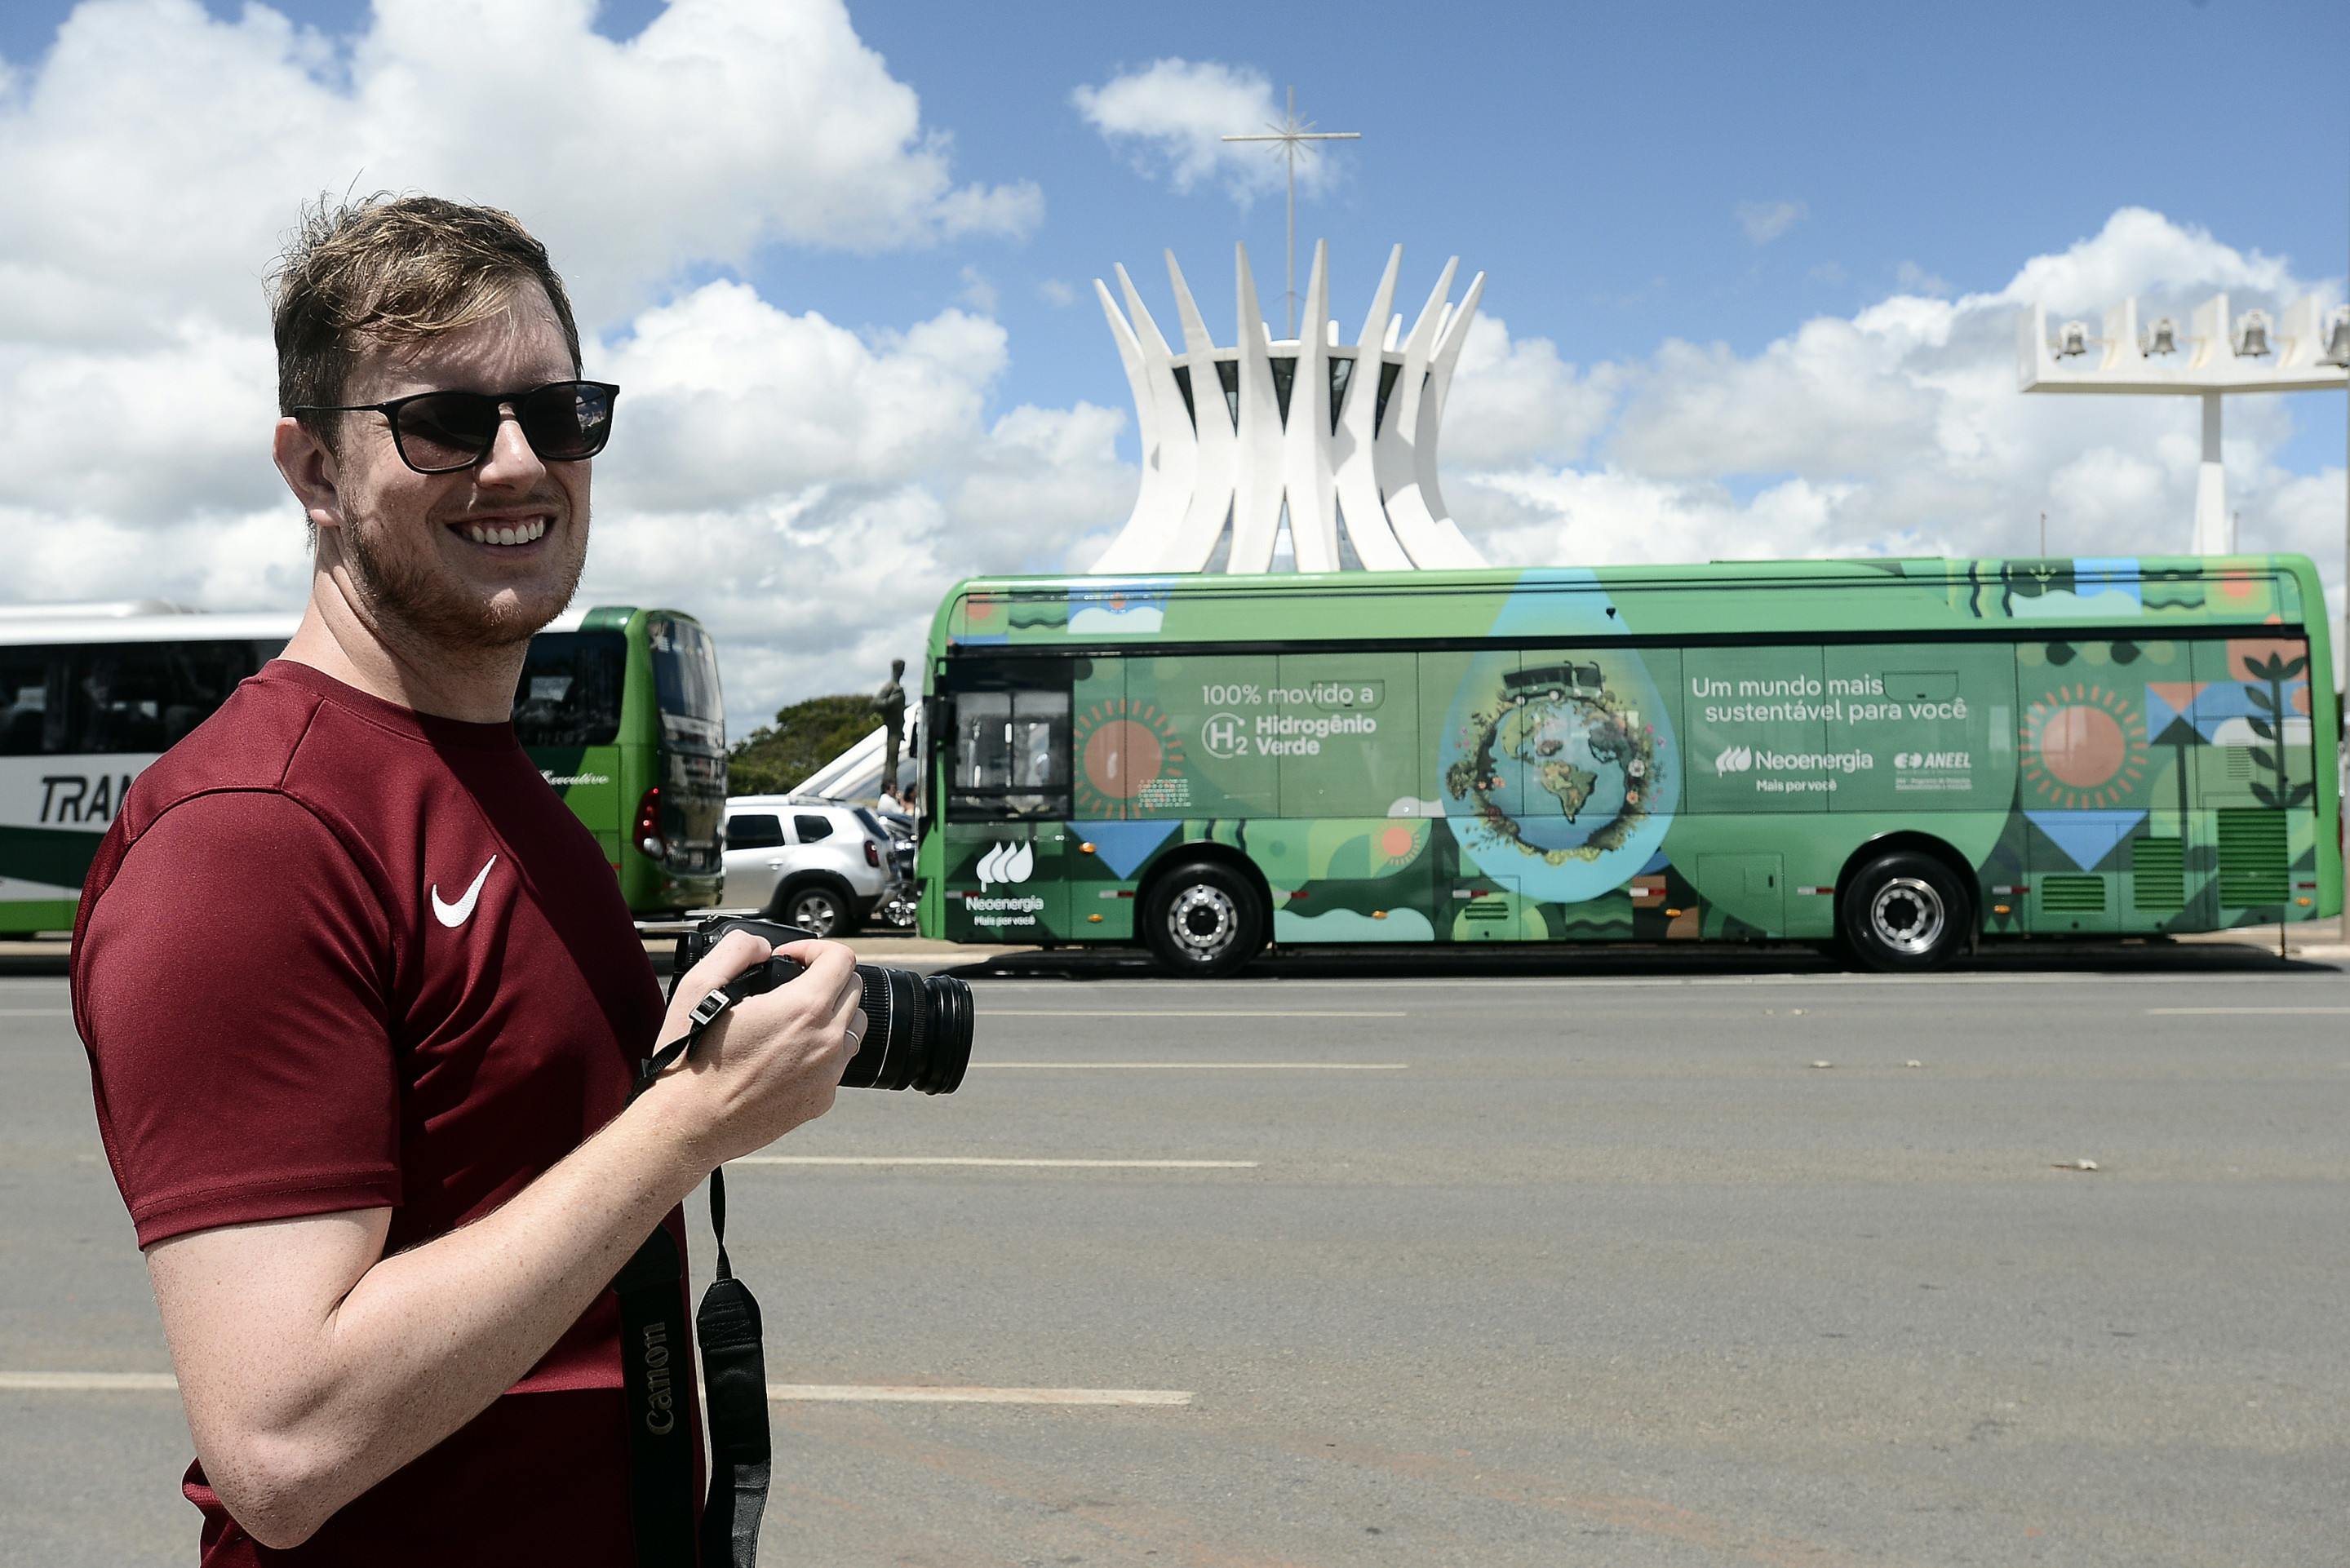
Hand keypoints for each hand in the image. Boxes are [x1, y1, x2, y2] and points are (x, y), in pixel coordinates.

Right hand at [652, 930, 863, 1164]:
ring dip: (831, 1012)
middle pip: (854, 989)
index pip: (842, 958)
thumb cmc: (691, 1060)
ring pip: (853, 1027)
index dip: (815, 948)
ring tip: (793, 1018)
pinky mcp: (822, 1100)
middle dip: (826, 977)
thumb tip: (764, 947)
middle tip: (791, 983)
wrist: (688, 1124)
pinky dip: (822, 1050)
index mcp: (803, 1009)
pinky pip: (838, 1063)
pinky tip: (786, 1053)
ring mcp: (829, 1074)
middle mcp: (827, 1041)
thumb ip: (738, 949)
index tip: (790, 958)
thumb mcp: (699, 986)